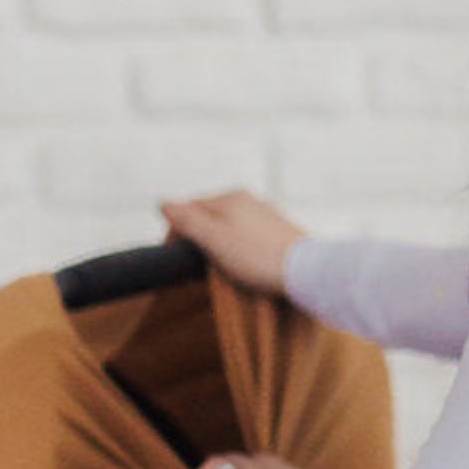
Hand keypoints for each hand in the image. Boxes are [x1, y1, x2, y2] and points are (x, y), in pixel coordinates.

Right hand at [158, 189, 308, 297]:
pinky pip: (248, 239)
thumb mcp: (214, 238)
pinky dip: (238, 252)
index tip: (174, 258)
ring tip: (219, 271)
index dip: (176, 232)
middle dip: (198, 240)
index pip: (189, 208)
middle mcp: (250, 200)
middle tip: (195, 269)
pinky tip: (244, 268)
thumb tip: (162, 202)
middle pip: (210, 218)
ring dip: (218, 247)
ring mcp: (266, 216)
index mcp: (230, 197)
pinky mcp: (280, 234)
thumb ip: (187, 220)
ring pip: (229, 229)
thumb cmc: (258, 257)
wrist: (306, 272)